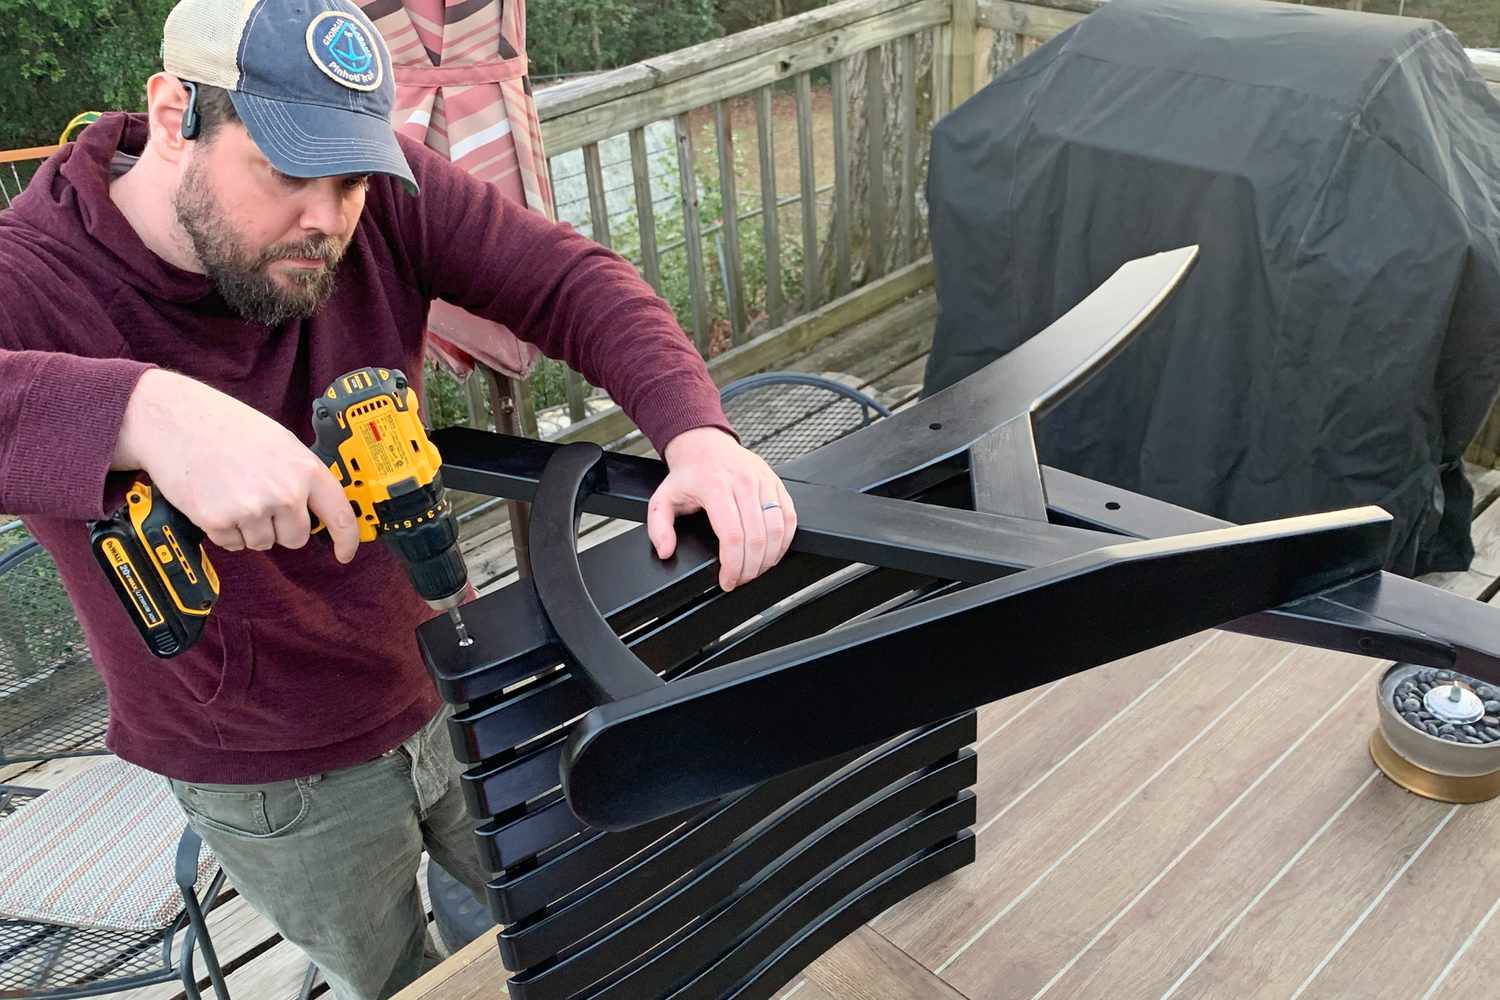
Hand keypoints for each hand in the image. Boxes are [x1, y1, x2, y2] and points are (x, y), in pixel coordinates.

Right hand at [113, 370, 359, 561]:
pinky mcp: (220, 522)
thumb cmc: (227, 427)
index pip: (340, 515)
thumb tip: (317, 507)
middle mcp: (284, 493)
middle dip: (279, 527)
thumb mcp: (280, 442)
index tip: (344, 553)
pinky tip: (214, 500)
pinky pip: (232, 544)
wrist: (176, 421)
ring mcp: (252, 509)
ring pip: (262, 543)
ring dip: (248, 528)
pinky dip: (223, 530)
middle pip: (296, 538)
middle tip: (256, 497)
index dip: (346, 540)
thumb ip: (301, 476)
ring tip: (231, 492)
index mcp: (305, 469)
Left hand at [648, 426, 797, 590]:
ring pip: (777, 529)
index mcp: (715, 488)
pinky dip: (784, 541)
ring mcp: (763, 481)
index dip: (733, 565)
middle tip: (741, 579)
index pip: (732, 536)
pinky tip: (772, 553)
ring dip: (769, 558)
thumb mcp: (663, 499)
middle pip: (757, 537)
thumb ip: (659, 527)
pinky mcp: (776, 483)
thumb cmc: (688, 474)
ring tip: (756, 570)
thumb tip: (666, 551)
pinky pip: (790, 517)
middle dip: (751, 568)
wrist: (705, 445)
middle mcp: (743, 483)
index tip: (727, 580)